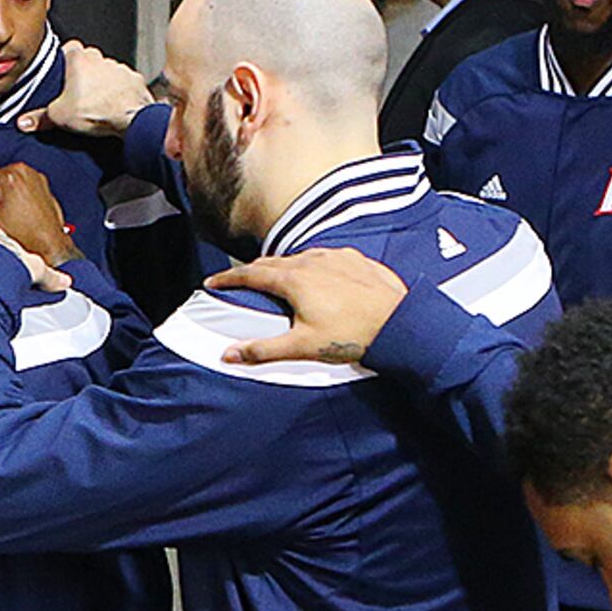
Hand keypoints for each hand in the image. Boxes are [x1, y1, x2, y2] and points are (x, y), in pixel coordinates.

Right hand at [0, 162, 79, 268]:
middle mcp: (24, 171)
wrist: (52, 249)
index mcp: (9, 176)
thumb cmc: (22, 239)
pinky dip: (13, 197)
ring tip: (3, 218)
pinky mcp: (43, 186)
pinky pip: (20, 185)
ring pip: (4, 181)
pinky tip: (16, 216)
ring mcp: (36, 177)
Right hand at [19, 40, 149, 138]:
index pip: (70, 46)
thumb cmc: (98, 111)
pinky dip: (119, 91)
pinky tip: (112, 106)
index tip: (61, 69)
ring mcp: (119, 68)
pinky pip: (123, 83)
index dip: (64, 57)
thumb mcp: (59, 116)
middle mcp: (101, 59)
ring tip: (94, 101)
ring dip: (101, 81)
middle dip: (83, 72)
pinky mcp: (135, 81)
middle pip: (88, 59)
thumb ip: (39, 117)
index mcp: (79, 59)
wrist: (130, 119)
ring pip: (106, 70)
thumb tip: (24, 121)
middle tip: (75, 91)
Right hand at [202, 248, 406, 365]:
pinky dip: (311, 265)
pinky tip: (317, 278)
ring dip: (283, 267)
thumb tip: (229, 354)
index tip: (213, 282)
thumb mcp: (302, 347)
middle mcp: (311, 260)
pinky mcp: (355, 259)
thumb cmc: (352, 336)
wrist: (399, 323)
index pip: (250, 273)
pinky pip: (325, 256)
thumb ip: (263, 349)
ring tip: (278, 281)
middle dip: (252, 272)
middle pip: (271, 262)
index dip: (228, 278)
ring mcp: (335, 257)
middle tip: (240, 282)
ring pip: (298, 257)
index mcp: (294, 279)